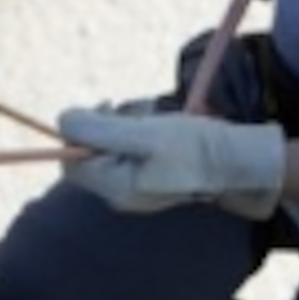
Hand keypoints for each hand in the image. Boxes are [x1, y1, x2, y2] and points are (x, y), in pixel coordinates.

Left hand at [60, 108, 284, 220]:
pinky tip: (157, 121)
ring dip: (125, 122)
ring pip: (111, 146)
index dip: (78, 131)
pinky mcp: (150, 174)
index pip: (72, 160)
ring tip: (151, 113)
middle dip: (106, 123)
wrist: (236, 161)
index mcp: (115, 187)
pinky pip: (131, 148)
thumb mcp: (146, 134)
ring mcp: (136, 185)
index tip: (104, 107)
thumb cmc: (193, 148)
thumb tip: (63, 120)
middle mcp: (121, 192)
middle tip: (129, 107)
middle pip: (91, 152)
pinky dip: (139, 130)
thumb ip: (101, 129)